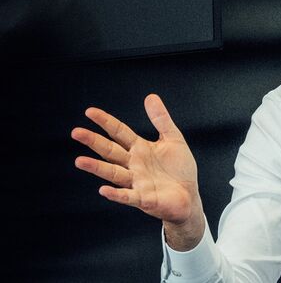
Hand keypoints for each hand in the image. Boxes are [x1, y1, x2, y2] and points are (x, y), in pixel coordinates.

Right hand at [72, 94, 204, 248]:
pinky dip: (116, 194)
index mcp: (139, 149)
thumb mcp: (173, 139)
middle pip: (110, 151)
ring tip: (79, 161)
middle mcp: (133, 165)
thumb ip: (161, 120)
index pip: (119, 132)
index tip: (89, 111)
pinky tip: (103, 190)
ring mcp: (137, 182)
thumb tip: (150, 96)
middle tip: (75, 132)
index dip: (106, 122)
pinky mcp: (144, 199)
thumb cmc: (179, 169)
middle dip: (94, 142)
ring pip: (114, 173)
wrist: (189, 196)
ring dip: (97, 168)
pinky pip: (128, 196)